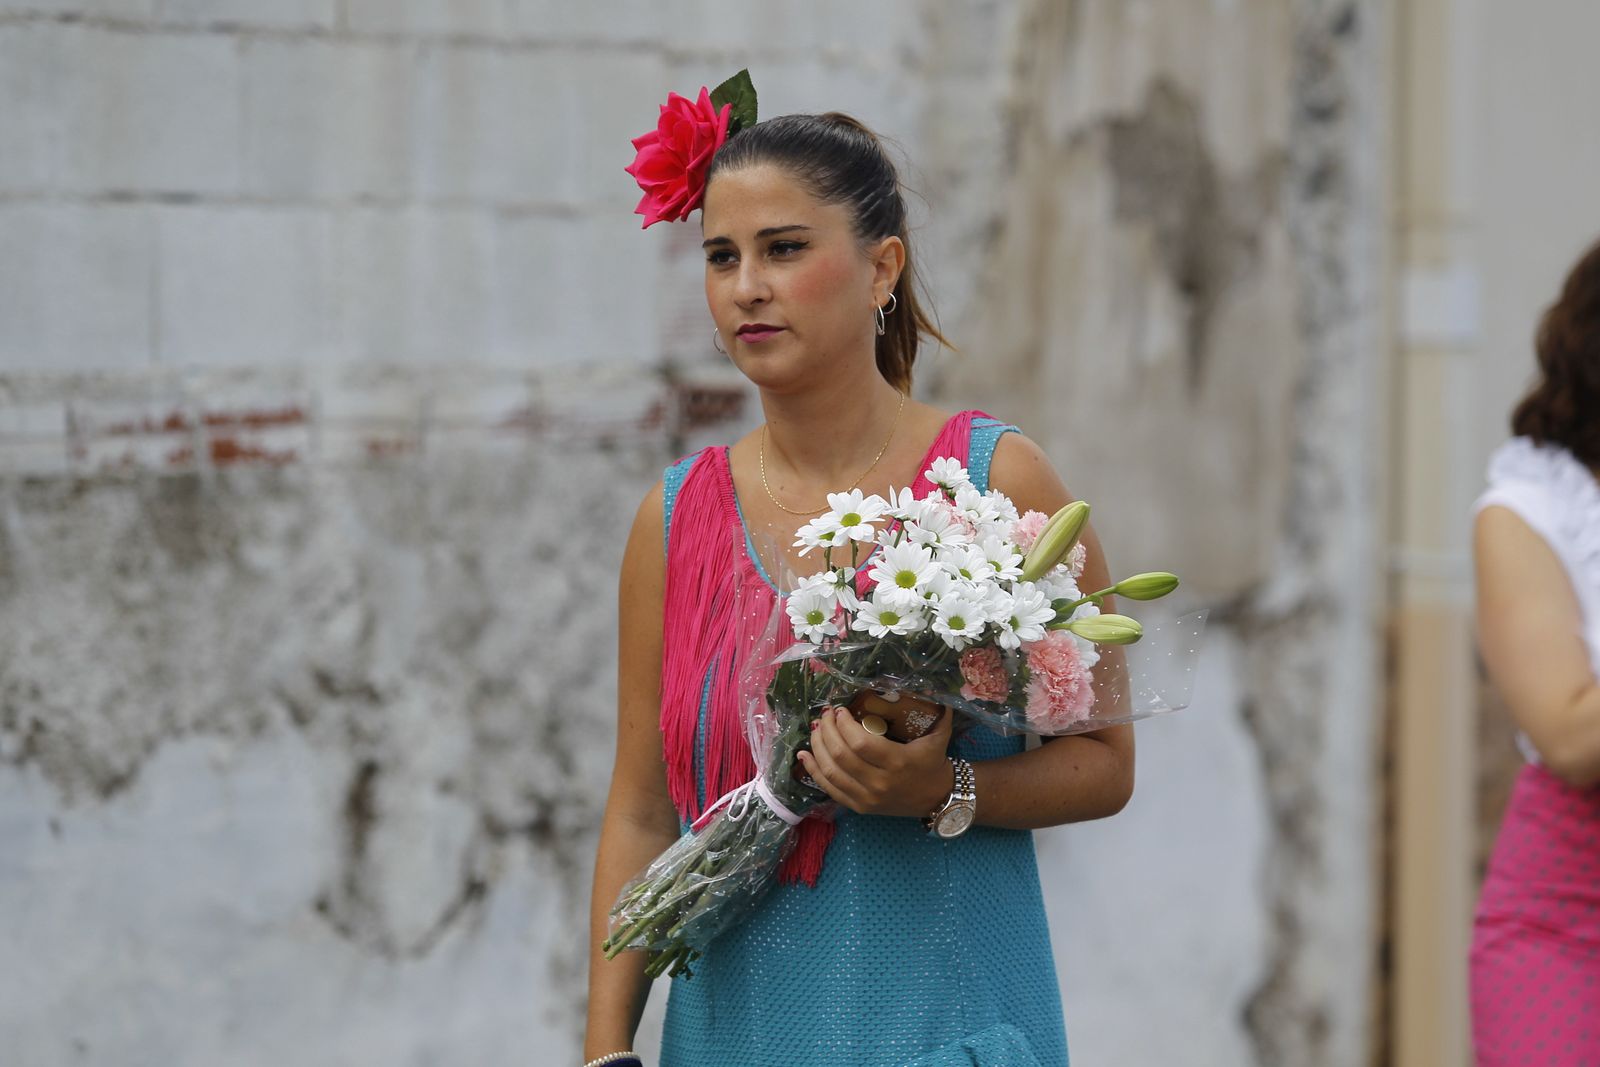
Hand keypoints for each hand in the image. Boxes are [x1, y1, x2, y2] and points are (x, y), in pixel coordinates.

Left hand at [797, 695, 955, 817]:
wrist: (938, 799)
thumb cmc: (935, 763)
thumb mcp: (939, 734)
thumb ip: (937, 708)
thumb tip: (931, 682)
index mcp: (897, 762)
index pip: (860, 742)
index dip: (844, 724)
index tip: (840, 710)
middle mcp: (879, 782)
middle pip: (841, 755)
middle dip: (827, 731)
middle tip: (825, 715)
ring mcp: (867, 798)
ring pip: (831, 772)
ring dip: (818, 748)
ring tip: (815, 729)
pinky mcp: (859, 807)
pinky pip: (830, 789)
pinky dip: (813, 771)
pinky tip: (804, 755)